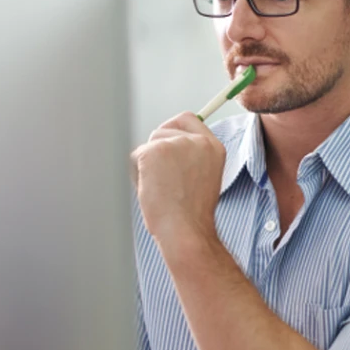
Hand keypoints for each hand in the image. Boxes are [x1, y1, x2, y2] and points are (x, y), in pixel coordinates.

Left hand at [130, 112, 224, 244]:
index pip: (188, 119)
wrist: (186, 230)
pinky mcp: (154, 151)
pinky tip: (151, 189)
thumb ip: (191, 157)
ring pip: (148, 144)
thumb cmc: (191, 213)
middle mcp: (197, 140)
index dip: (173, 129)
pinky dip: (137, 173)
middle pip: (163, 129)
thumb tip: (168, 147)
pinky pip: (135, 156)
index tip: (167, 143)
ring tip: (159, 188)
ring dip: (147, 164)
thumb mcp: (203, 177)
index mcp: (213, 147)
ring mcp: (175, 143)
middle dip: (156, 150)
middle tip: (163, 178)